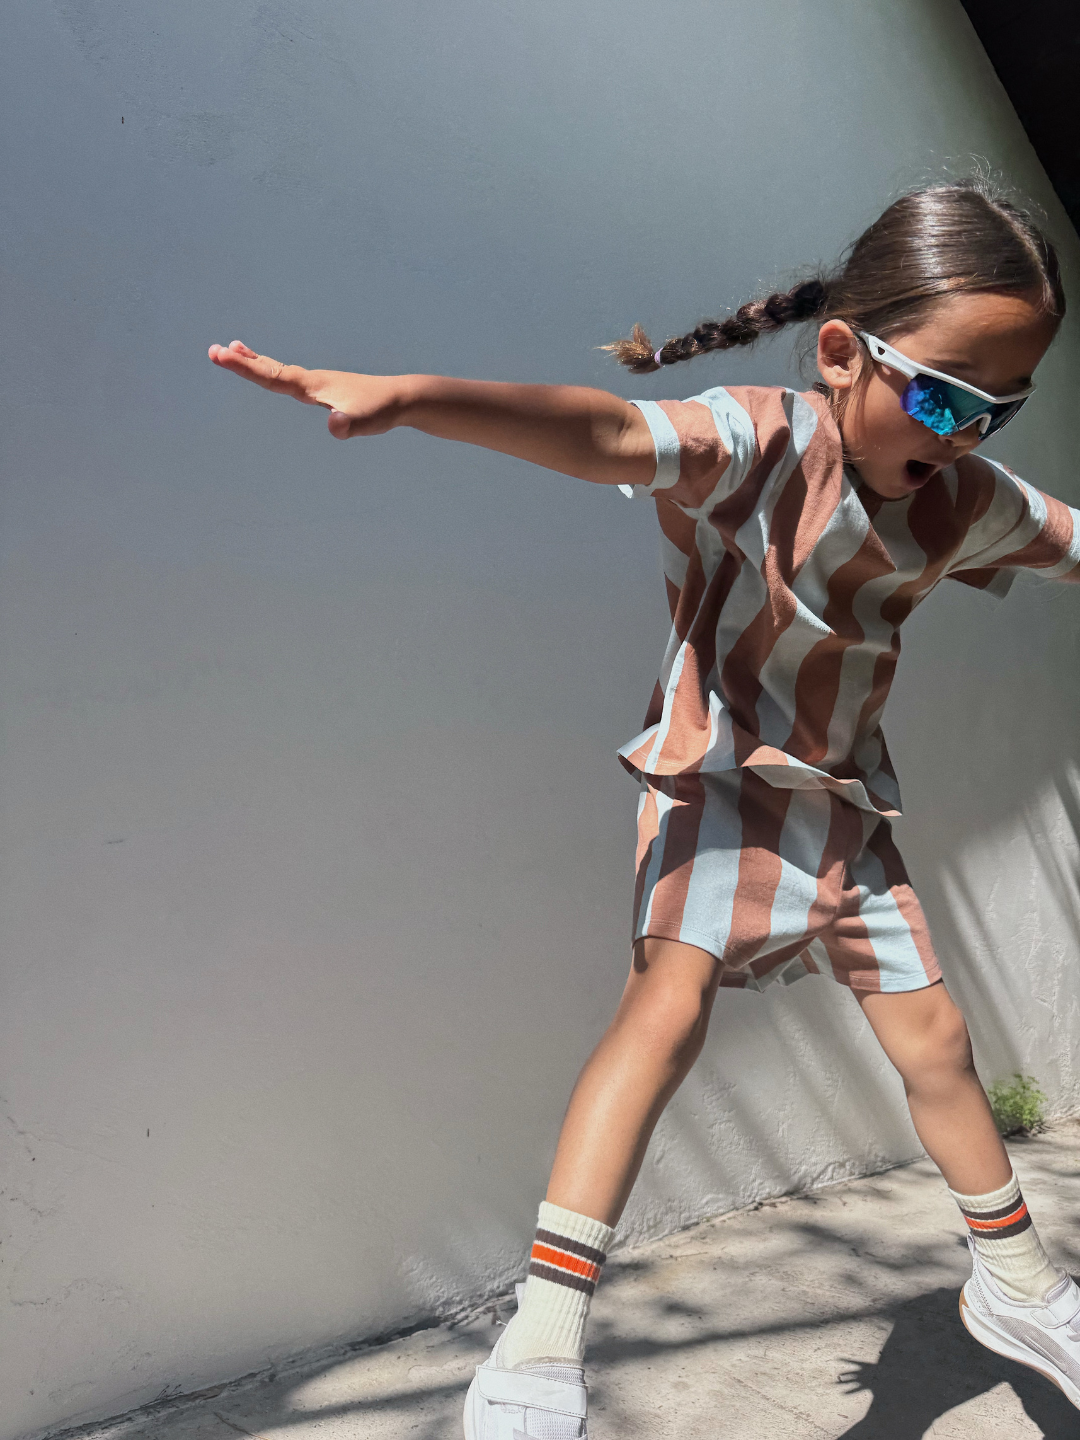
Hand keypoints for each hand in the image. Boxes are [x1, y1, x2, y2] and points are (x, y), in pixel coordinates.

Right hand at [207, 340, 408, 437]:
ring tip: (235, 350)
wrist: (403, 397)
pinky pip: (292, 377)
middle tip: (213, 350)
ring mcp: (319, 382)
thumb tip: (333, 425)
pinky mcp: (327, 388)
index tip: (219, 354)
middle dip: (241, 361)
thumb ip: (349, 425)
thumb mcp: (366, 423)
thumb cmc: (383, 411)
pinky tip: (275, 373)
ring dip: (256, 361)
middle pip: (270, 368)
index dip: (245, 367)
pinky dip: (275, 370)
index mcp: (313, 385)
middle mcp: (313, 379)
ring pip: (280, 369)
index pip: (272, 375)